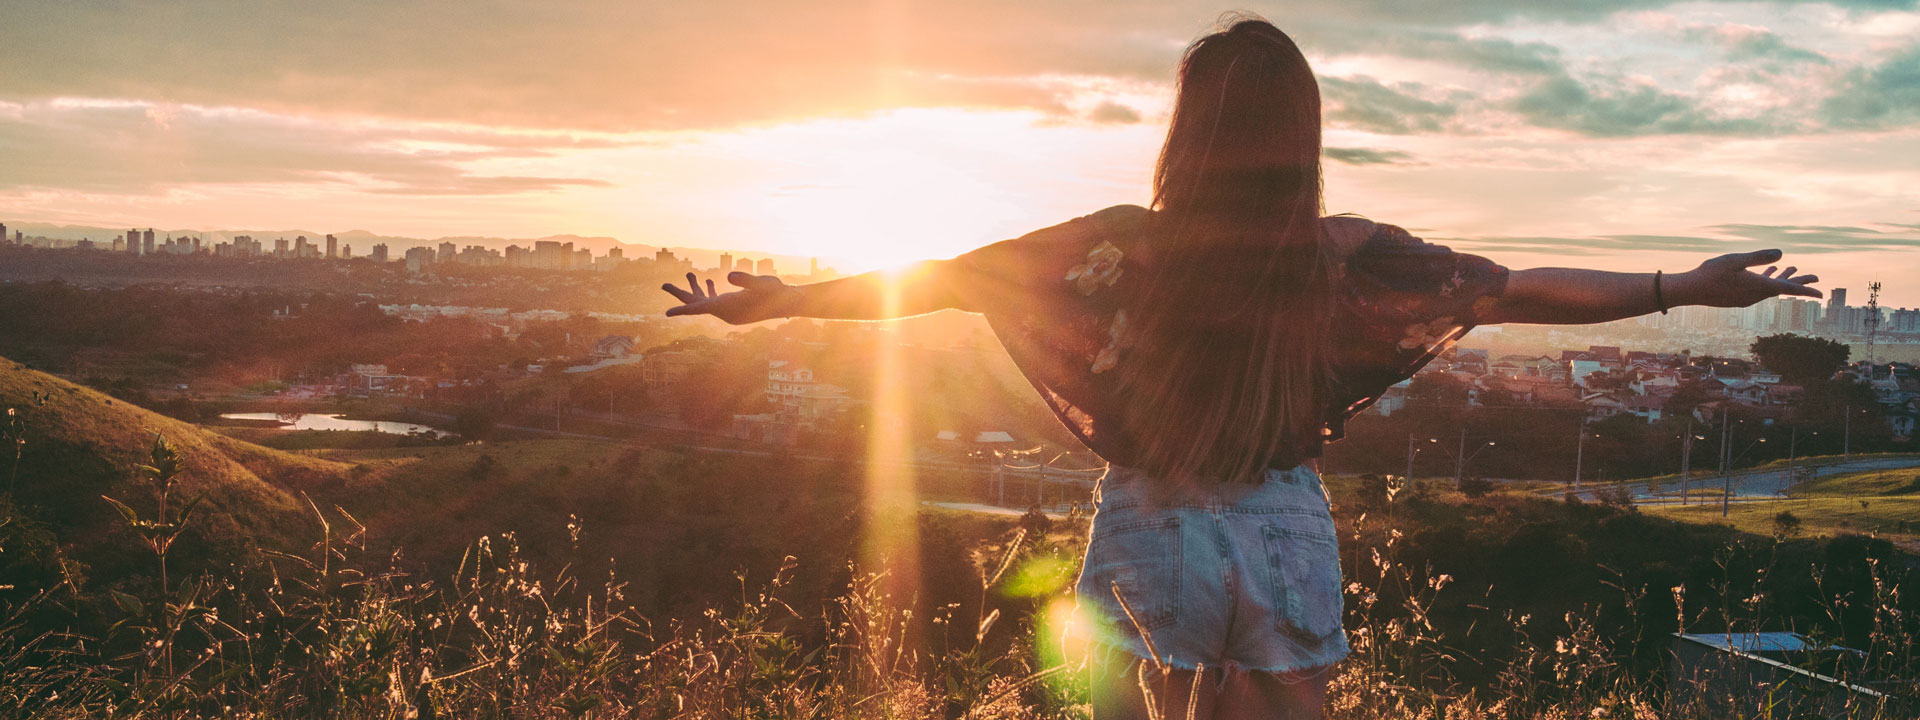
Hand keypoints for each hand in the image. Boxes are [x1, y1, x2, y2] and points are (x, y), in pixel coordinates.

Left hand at [660, 271, 800, 323]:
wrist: (789, 302)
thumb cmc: (777, 292)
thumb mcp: (763, 283)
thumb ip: (746, 280)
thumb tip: (728, 276)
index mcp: (728, 308)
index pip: (701, 309)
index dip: (682, 310)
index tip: (667, 313)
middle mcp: (725, 312)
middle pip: (697, 304)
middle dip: (680, 294)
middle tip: (663, 284)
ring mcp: (729, 309)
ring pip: (705, 300)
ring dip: (694, 288)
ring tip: (688, 273)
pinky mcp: (734, 305)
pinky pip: (715, 299)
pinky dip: (708, 290)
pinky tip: (705, 280)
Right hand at [1672, 249, 1821, 307]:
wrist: (1690, 290)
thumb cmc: (1711, 273)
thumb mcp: (1736, 260)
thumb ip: (1759, 257)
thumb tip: (1782, 254)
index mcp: (1759, 286)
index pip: (1789, 289)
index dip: (1806, 289)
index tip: (1821, 293)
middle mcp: (1755, 295)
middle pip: (1783, 288)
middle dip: (1799, 281)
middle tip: (1815, 276)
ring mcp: (1747, 298)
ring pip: (1771, 287)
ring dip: (1782, 278)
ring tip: (1792, 268)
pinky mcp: (1738, 297)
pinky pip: (1759, 289)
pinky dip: (1767, 280)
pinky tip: (1766, 273)